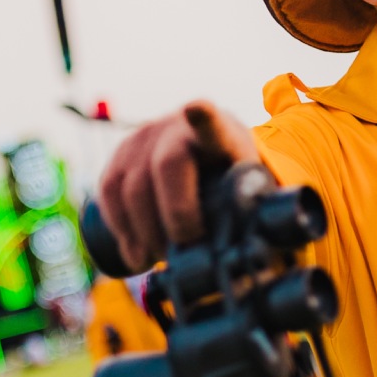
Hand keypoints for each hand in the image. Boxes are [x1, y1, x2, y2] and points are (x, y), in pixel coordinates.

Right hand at [97, 100, 259, 272]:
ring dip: (143, 231)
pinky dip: (121, 228)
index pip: (212, 123)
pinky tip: (135, 255)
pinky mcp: (120, 156)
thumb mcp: (251, 191)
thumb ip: (257, 217)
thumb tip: (268, 267)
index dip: (203, 117)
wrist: (205, 156)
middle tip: (181, 250)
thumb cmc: (233, 182)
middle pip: (166, 166)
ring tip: (158, 259)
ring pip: (131, 184)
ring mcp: (143, 138)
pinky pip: (108, 192)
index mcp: (220, 135)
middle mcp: (176, 129)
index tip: (196, 109)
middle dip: (173, 215)